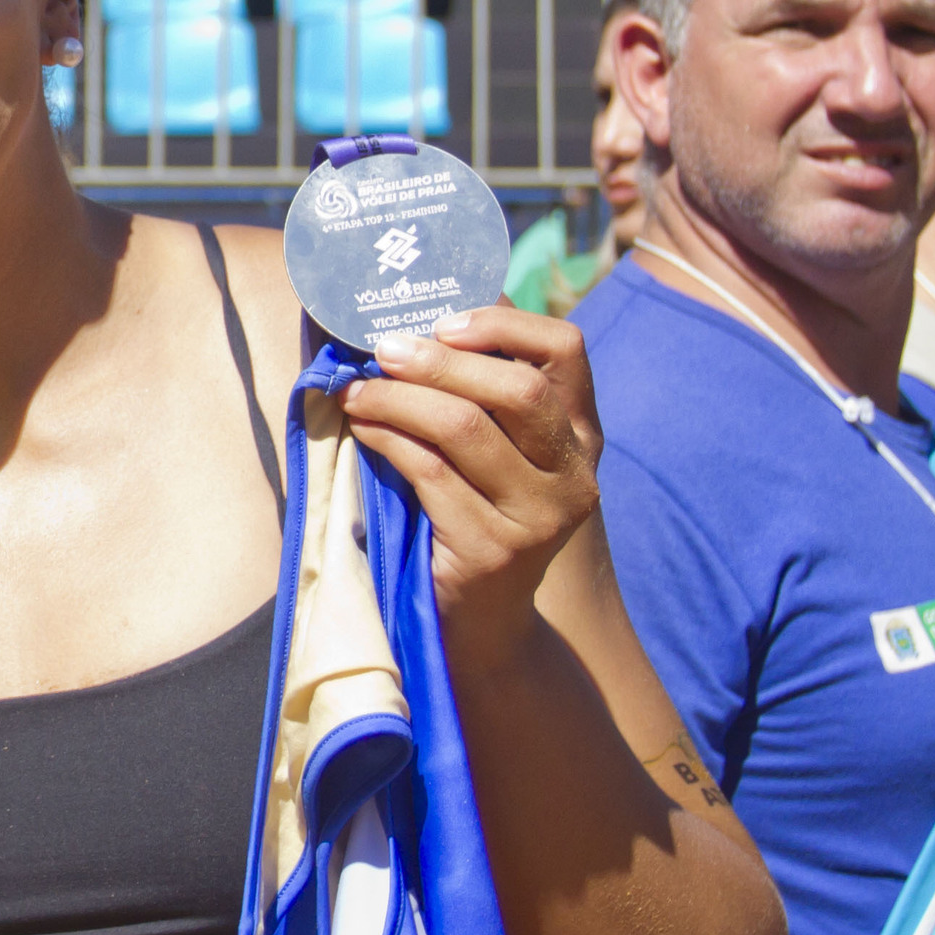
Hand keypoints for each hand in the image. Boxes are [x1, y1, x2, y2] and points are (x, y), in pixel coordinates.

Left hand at [336, 306, 603, 660]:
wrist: (482, 623)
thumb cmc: (473, 515)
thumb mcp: (495, 453)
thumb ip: (478, 390)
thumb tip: (420, 310)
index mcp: (579, 433)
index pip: (566, 350)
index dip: (506, 323)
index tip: (444, 322)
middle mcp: (573, 473)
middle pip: (516, 388)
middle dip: (439, 360)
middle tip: (382, 349)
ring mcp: (540, 516)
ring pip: (465, 428)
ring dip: (398, 398)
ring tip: (355, 389)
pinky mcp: (494, 550)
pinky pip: (431, 473)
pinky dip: (387, 439)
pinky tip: (362, 427)